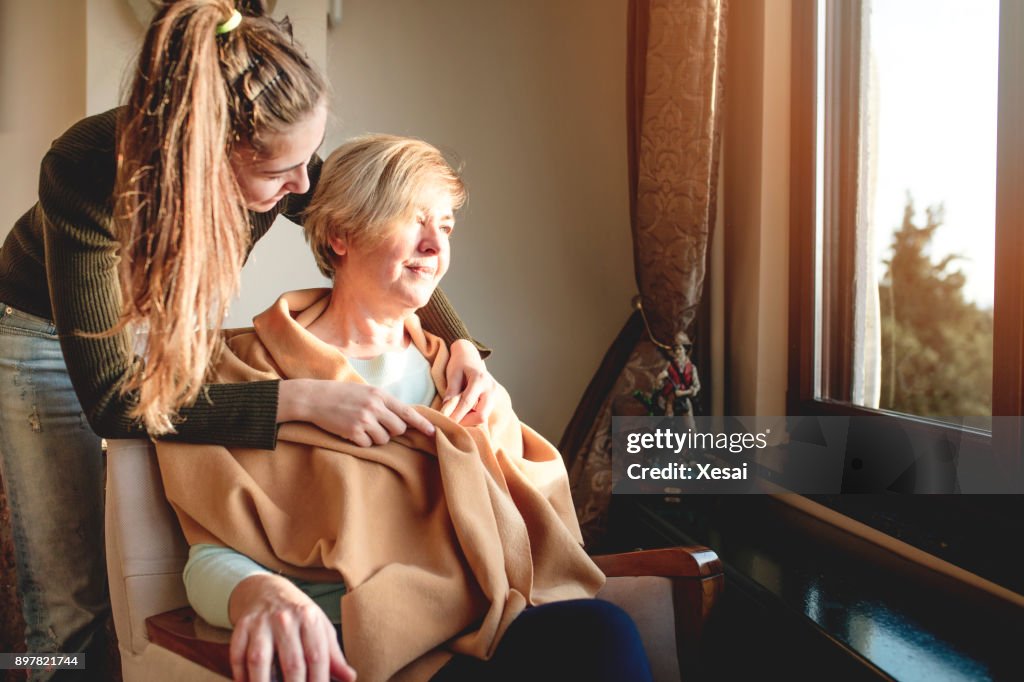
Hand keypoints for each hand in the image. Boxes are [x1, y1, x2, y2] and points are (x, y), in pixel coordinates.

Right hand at [228, 574, 355, 681]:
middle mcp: (285, 618)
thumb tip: (350, 678)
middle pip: (291, 663)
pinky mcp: (242, 626)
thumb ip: (333, 655)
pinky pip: (238, 655)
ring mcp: (261, 622)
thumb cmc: (298, 615)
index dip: (318, 681)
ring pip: (259, 660)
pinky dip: (241, 675)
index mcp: (309, 618)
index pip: (317, 657)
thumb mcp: (320, 627)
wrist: (266, 590)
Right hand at [279, 379, 434, 446]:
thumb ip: (383, 403)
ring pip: (383, 439)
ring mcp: (363, 420)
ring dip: (375, 438)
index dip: (422, 424)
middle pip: (398, 429)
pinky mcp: (353, 432)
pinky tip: (351, 432)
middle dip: (392, 432)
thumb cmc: (341, 394)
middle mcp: (374, 407)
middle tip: (378, 426)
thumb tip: (403, 418)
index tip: (432, 432)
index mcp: (380, 395)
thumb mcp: (365, 391)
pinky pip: (367, 445)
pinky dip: (361, 442)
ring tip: (361, 427)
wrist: (314, 398)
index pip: (407, 412)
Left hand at [441, 339, 497, 423]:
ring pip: (483, 417)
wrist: (470, 355)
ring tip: (455, 417)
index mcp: (480, 379)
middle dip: (466, 422)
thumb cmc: (459, 363)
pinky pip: (483, 414)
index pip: (467, 403)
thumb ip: (451, 391)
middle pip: (481, 415)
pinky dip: (472, 417)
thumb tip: (446, 410)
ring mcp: (494, 395)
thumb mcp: (453, 374)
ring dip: (469, 421)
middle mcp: (491, 388)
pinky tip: (462, 414)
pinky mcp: (493, 399)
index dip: (455, 415)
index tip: (445, 422)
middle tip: (451, 422)